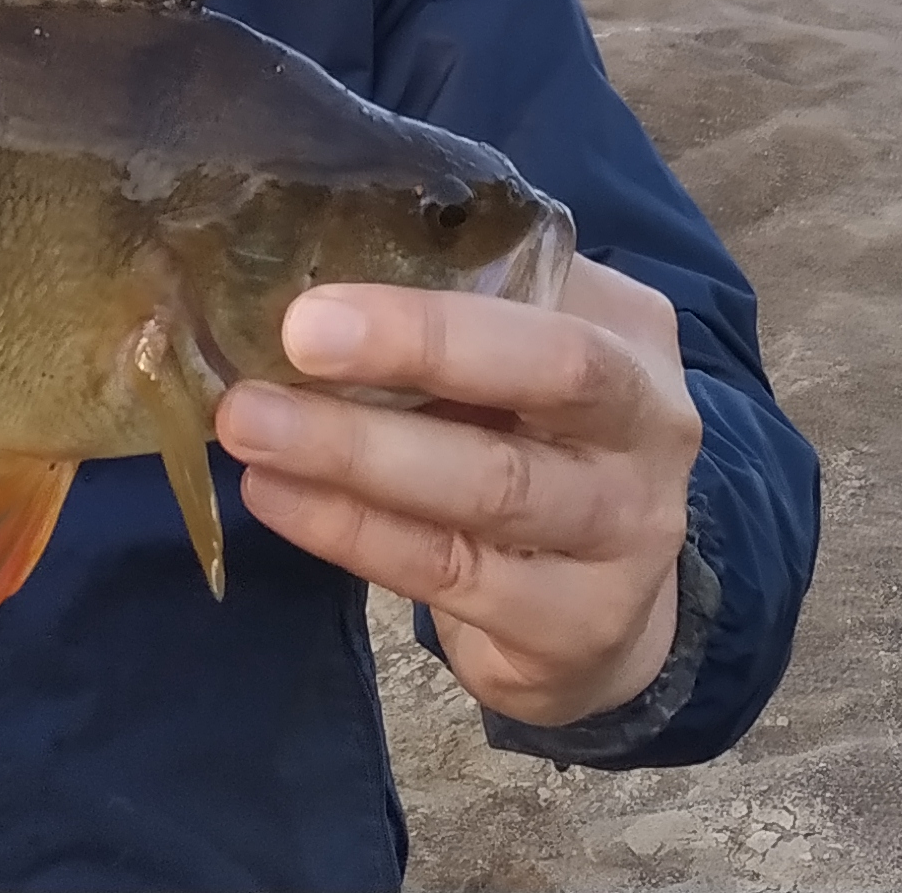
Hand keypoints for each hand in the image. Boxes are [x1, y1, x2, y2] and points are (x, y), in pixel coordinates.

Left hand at [213, 257, 699, 726]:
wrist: (600, 610)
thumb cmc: (529, 451)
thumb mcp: (514, 369)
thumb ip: (446, 318)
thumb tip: (290, 279)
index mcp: (630, 332)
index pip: (545, 287)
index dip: (435, 297)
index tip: (317, 299)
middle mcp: (651, 424)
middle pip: (553, 371)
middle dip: (421, 348)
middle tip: (294, 337)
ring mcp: (627, 530)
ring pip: (492, 482)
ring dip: (358, 452)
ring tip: (250, 425)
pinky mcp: (582, 622)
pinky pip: (451, 571)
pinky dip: (354, 532)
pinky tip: (278, 497)